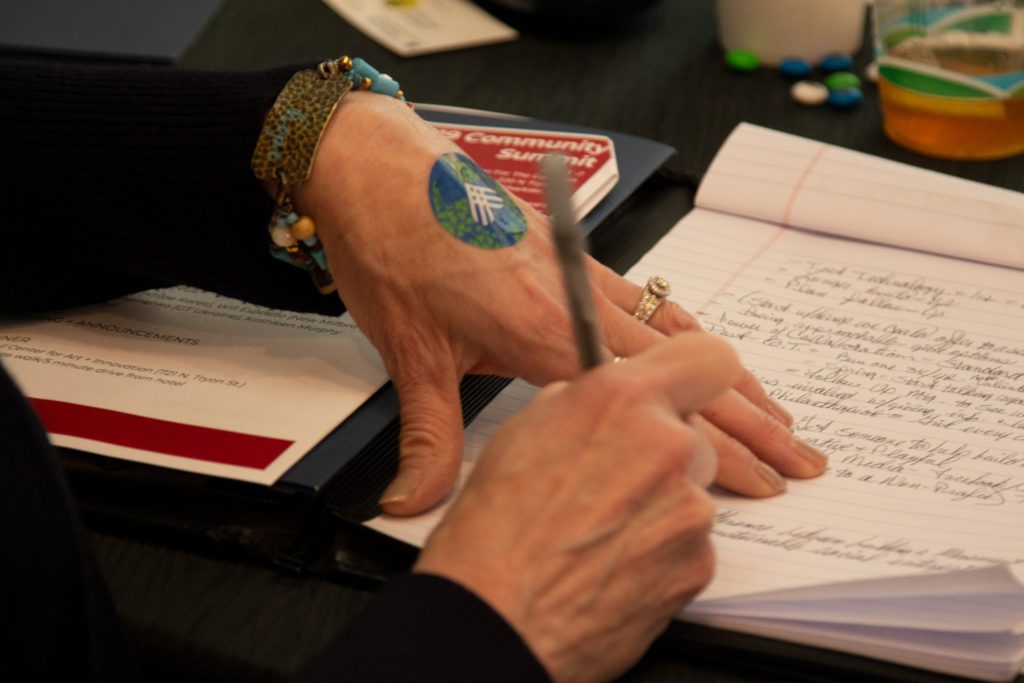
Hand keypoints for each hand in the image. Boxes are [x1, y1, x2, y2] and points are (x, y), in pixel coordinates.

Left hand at [300, 93, 825, 514]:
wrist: (381, 169)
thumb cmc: (396, 247)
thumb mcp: (409, 354)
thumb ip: (425, 436)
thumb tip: (414, 498)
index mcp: (548, 331)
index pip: (658, 406)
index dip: (716, 448)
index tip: (760, 481)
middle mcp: (580, 301)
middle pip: (691, 372)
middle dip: (753, 420)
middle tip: (801, 457)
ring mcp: (583, 275)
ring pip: (681, 335)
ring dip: (733, 377)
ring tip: (777, 412)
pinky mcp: (574, 260)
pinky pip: (652, 302)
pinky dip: (691, 332)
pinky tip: (707, 345)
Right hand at [415, 333, 737, 681]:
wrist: (495, 616)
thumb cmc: (493, 529)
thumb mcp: (522, 433)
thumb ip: (581, 403)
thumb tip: (599, 401)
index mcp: (620, 400)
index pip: (706, 357)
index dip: (695, 373)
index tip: (686, 387)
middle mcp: (666, 446)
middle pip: (693, 434)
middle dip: (661, 451)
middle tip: (614, 477)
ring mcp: (688, 509)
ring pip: (688, 491)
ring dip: (656, 504)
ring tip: (598, 530)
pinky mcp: (696, 565)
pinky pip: (688, 544)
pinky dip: (658, 552)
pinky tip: (609, 562)